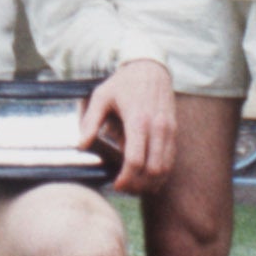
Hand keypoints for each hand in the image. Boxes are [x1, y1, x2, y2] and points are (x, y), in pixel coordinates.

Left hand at [81, 57, 178, 194]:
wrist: (151, 67)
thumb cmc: (124, 82)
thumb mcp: (101, 96)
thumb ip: (90, 121)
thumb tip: (81, 146)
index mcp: (138, 119)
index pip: (135, 159)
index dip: (126, 178)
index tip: (116, 184)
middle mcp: (157, 127)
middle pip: (153, 169)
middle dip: (138, 185)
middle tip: (123, 188)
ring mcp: (169, 130)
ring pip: (165, 168)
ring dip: (151, 183)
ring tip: (134, 186)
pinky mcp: (174, 131)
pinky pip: (171, 160)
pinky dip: (161, 174)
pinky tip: (147, 177)